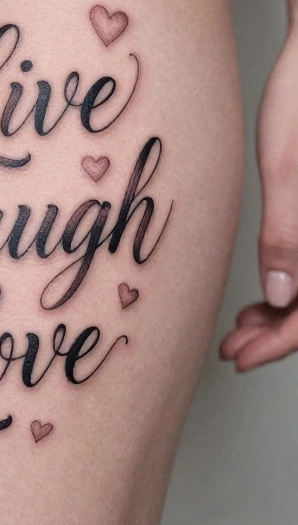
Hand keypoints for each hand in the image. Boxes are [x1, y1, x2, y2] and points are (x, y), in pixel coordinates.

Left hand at [221, 33, 297, 369]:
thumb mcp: (286, 167)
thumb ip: (287, 234)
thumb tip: (280, 295)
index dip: (279, 343)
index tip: (240, 357)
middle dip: (278, 332)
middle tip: (233, 345)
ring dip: (286, 309)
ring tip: (243, 322)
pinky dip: (295, 279)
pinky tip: (268, 288)